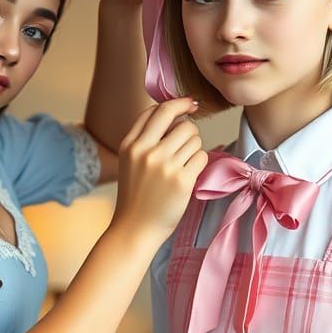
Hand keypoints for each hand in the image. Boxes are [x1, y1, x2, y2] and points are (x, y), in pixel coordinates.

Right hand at [112, 98, 206, 239]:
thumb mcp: (130, 161)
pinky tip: (188, 175)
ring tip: (183, 165)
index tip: (190, 104)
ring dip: (194, 149)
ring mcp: (164, 166)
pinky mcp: (181, 181)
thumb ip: (145, 137)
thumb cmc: (136, 196)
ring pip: (194, 139)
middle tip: (185, 147)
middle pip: (182, 123)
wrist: (135, 229)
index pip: (158, 110)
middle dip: (189, 131)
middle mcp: (146, 152)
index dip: (177, 104)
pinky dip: (199, 164)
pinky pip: (201, 157)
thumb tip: (177, 111)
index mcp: (131, 144)